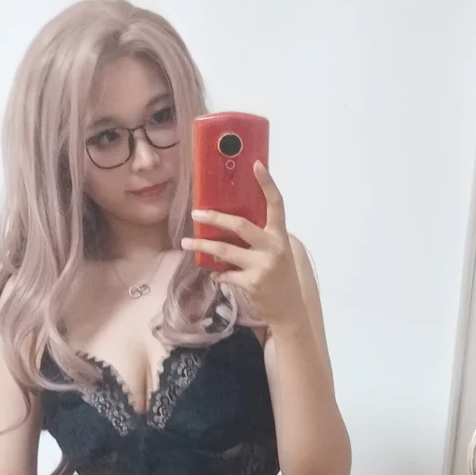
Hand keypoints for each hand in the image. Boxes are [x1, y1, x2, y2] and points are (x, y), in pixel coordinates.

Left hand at [180, 160, 306, 331]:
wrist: (289, 310)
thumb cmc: (280, 277)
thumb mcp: (277, 252)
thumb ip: (260, 238)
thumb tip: (228, 226)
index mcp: (280, 235)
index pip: (276, 203)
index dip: (267, 183)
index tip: (257, 164)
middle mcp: (273, 247)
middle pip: (240, 225)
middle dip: (215, 218)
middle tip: (196, 213)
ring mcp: (263, 266)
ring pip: (225, 250)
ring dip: (202, 246)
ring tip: (186, 243)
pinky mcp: (252, 283)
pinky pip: (226, 274)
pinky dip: (217, 274)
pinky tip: (214, 274)